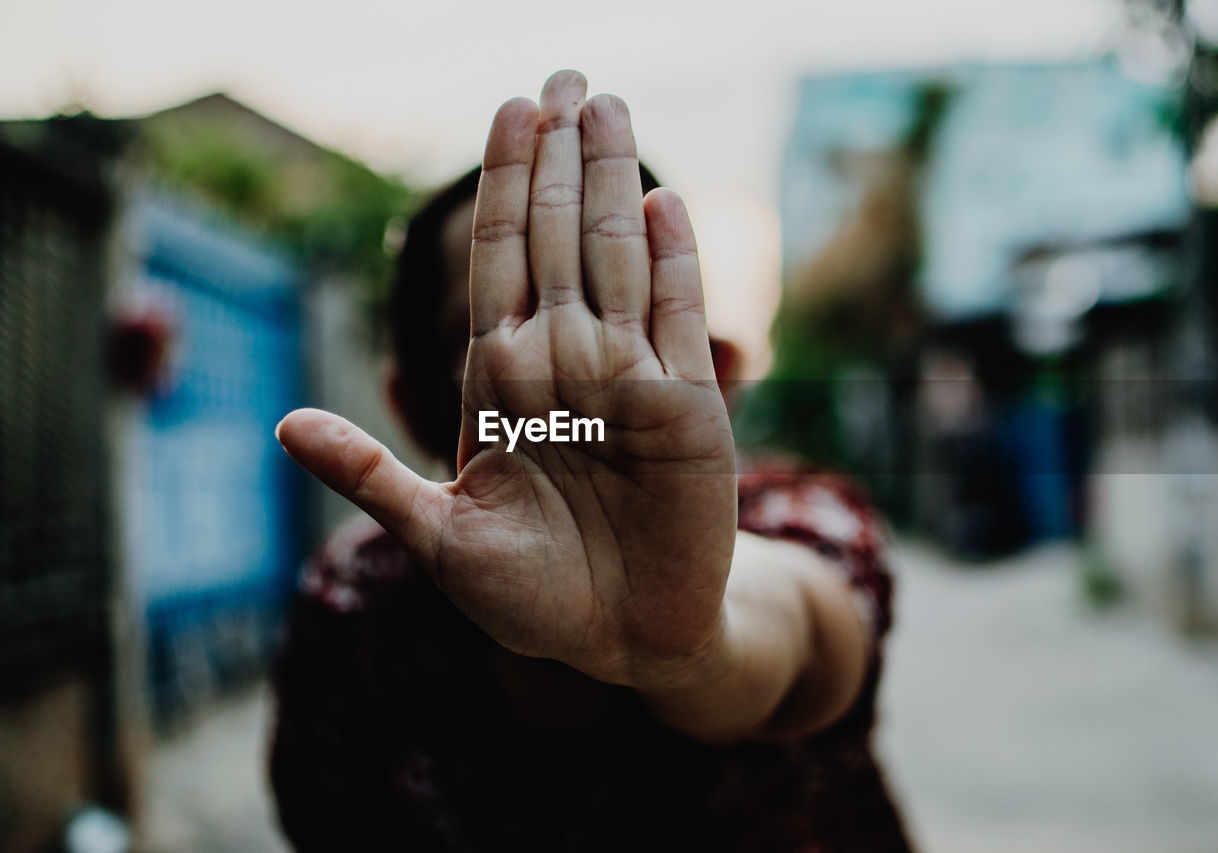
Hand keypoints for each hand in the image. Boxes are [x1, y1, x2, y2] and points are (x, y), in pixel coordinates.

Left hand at [276, 71, 736, 688]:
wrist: (620, 638)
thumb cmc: (527, 595)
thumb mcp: (438, 540)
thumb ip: (372, 476)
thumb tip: (283, 426)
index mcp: (502, 376)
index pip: (502, 257)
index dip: (506, 182)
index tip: (508, 107)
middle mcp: (566, 360)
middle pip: (561, 236)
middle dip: (561, 154)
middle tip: (566, 74)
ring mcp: (630, 379)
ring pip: (619, 259)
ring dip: (614, 182)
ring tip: (607, 107)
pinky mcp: (689, 409)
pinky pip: (679, 321)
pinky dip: (675, 263)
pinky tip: (666, 204)